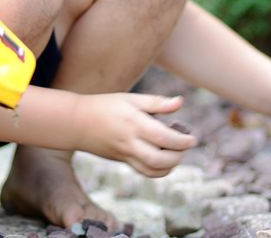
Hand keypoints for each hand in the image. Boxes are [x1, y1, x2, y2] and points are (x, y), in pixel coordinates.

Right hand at [74, 93, 197, 176]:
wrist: (78, 122)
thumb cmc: (106, 106)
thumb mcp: (131, 99)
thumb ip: (157, 103)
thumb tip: (180, 102)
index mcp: (134, 124)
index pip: (163, 137)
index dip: (182, 141)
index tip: (192, 138)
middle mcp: (130, 142)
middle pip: (159, 160)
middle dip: (178, 156)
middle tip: (185, 145)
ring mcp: (125, 155)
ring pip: (152, 170)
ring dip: (170, 166)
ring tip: (176, 152)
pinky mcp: (122, 161)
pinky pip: (144, 172)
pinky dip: (159, 170)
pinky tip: (164, 160)